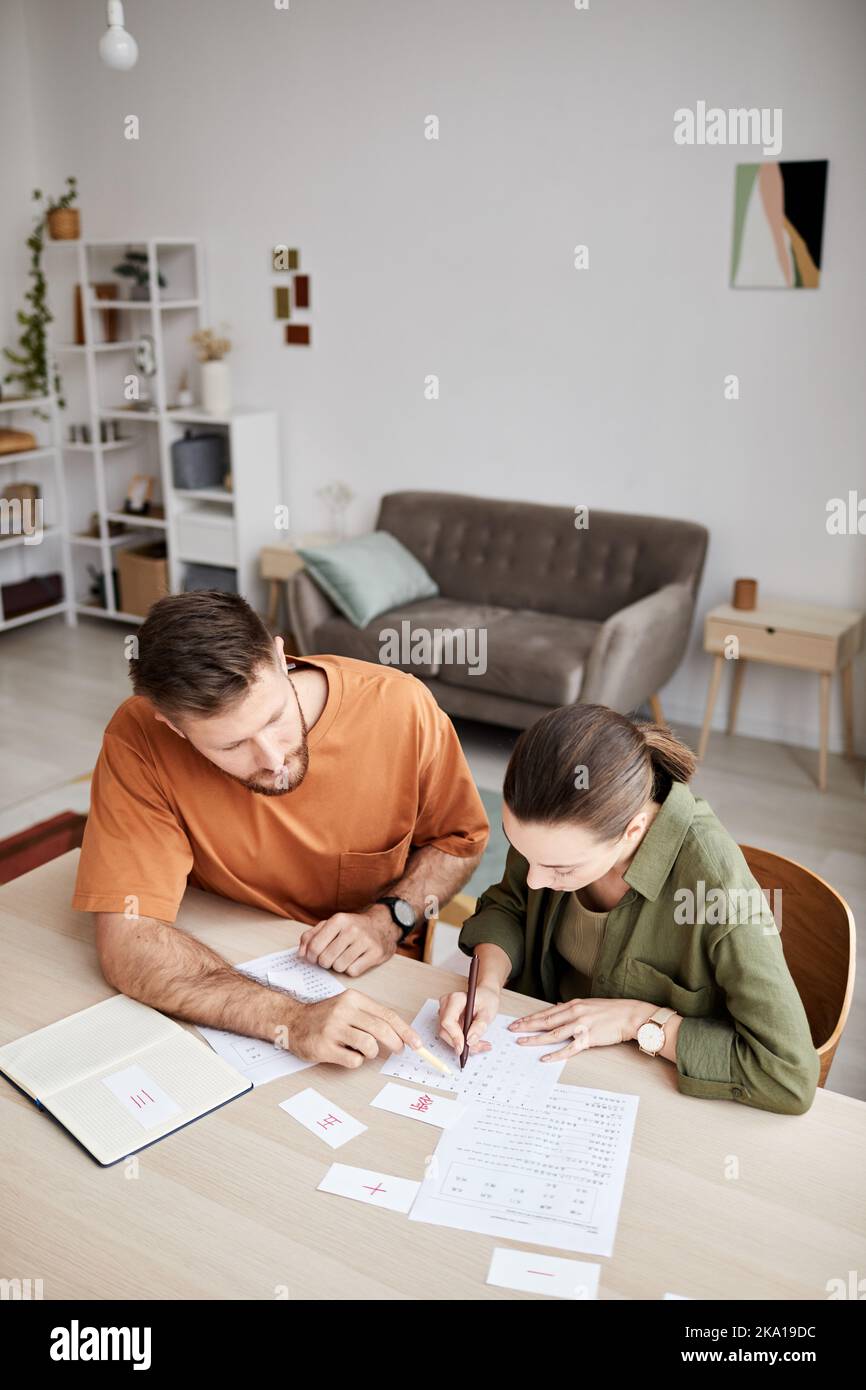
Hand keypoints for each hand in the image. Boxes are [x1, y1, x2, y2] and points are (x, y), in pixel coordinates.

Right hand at [284, 988, 421, 1068]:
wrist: (292, 1022)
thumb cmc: (324, 1016)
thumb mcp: (347, 1006)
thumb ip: (370, 1016)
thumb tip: (399, 1035)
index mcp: (353, 998)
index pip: (387, 1015)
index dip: (405, 1031)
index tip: (417, 1043)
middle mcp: (344, 1011)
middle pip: (381, 1029)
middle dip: (396, 1043)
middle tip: (398, 1050)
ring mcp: (333, 1029)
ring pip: (369, 1045)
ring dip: (372, 1053)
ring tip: (363, 1050)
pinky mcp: (325, 1047)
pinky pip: (353, 1060)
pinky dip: (356, 1061)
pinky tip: (347, 1055)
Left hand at [297, 905, 399, 975]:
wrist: (382, 926)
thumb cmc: (351, 928)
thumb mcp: (330, 925)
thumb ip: (311, 936)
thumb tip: (300, 954)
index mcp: (338, 920)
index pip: (314, 947)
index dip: (311, 957)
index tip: (314, 958)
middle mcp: (352, 929)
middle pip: (325, 959)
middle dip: (325, 962)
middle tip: (331, 957)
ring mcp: (365, 941)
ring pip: (339, 967)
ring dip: (339, 966)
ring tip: (345, 957)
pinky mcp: (375, 953)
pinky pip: (353, 971)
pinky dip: (352, 969)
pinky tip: (356, 960)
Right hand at [438, 983, 500, 1056]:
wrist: (485, 996)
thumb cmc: (487, 1000)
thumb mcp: (488, 1012)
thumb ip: (479, 1026)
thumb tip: (470, 1040)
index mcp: (456, 999)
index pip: (448, 1021)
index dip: (454, 1036)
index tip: (464, 1047)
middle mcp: (446, 1005)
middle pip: (445, 1031)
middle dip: (461, 1043)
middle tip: (480, 1046)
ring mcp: (444, 1013)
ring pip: (447, 1036)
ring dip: (463, 1044)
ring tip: (481, 1044)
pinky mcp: (446, 1020)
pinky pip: (450, 1035)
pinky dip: (462, 1042)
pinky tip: (475, 1041)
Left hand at [508, 998, 647, 1061]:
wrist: (630, 1015)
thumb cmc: (612, 1011)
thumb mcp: (589, 1004)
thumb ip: (572, 1007)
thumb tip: (557, 1007)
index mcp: (574, 1005)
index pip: (547, 1012)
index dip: (530, 1017)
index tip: (518, 1022)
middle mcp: (574, 1013)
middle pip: (545, 1021)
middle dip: (527, 1026)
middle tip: (512, 1030)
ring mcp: (581, 1026)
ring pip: (553, 1033)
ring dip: (536, 1038)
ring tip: (522, 1042)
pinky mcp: (589, 1038)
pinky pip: (569, 1048)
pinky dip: (556, 1054)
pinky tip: (545, 1057)